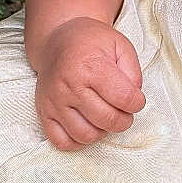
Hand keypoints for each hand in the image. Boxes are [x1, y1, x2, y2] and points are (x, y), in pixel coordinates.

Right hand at [33, 16, 145, 150]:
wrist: (58, 40)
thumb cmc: (91, 43)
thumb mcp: (120, 45)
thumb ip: (133, 72)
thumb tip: (134, 99)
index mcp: (90, 66)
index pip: (124, 98)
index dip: (137, 103)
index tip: (136, 99)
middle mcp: (69, 85)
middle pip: (107, 119)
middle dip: (124, 120)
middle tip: (125, 112)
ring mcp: (54, 101)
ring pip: (85, 135)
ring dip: (103, 132)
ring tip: (106, 117)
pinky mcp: (44, 112)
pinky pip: (61, 142)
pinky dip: (78, 142)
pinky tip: (88, 127)